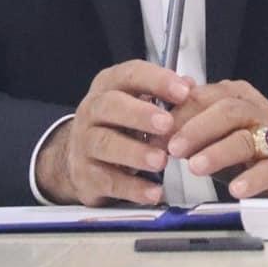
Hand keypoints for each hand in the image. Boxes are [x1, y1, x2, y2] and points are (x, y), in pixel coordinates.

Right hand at [34, 60, 190, 205]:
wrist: (78, 158)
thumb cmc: (117, 126)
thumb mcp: (137, 103)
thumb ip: (164, 95)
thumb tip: (189, 86)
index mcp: (108, 87)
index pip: (130, 75)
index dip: (157, 80)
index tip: (183, 91)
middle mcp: (92, 111)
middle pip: (110, 106)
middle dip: (140, 114)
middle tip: (166, 124)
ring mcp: (85, 143)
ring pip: (105, 144)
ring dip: (135, 153)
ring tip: (160, 160)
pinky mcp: (85, 175)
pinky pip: (108, 181)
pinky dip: (132, 188)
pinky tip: (153, 191)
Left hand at [164, 81, 267, 199]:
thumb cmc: (248, 145)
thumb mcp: (216, 130)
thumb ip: (188, 121)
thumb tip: (154, 121)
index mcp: (234, 96)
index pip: (203, 96)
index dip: (177, 113)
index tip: (155, 132)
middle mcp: (255, 111)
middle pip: (226, 111)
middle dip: (195, 129)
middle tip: (172, 148)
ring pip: (244, 138)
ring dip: (217, 152)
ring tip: (196, 167)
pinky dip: (251, 179)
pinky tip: (236, 189)